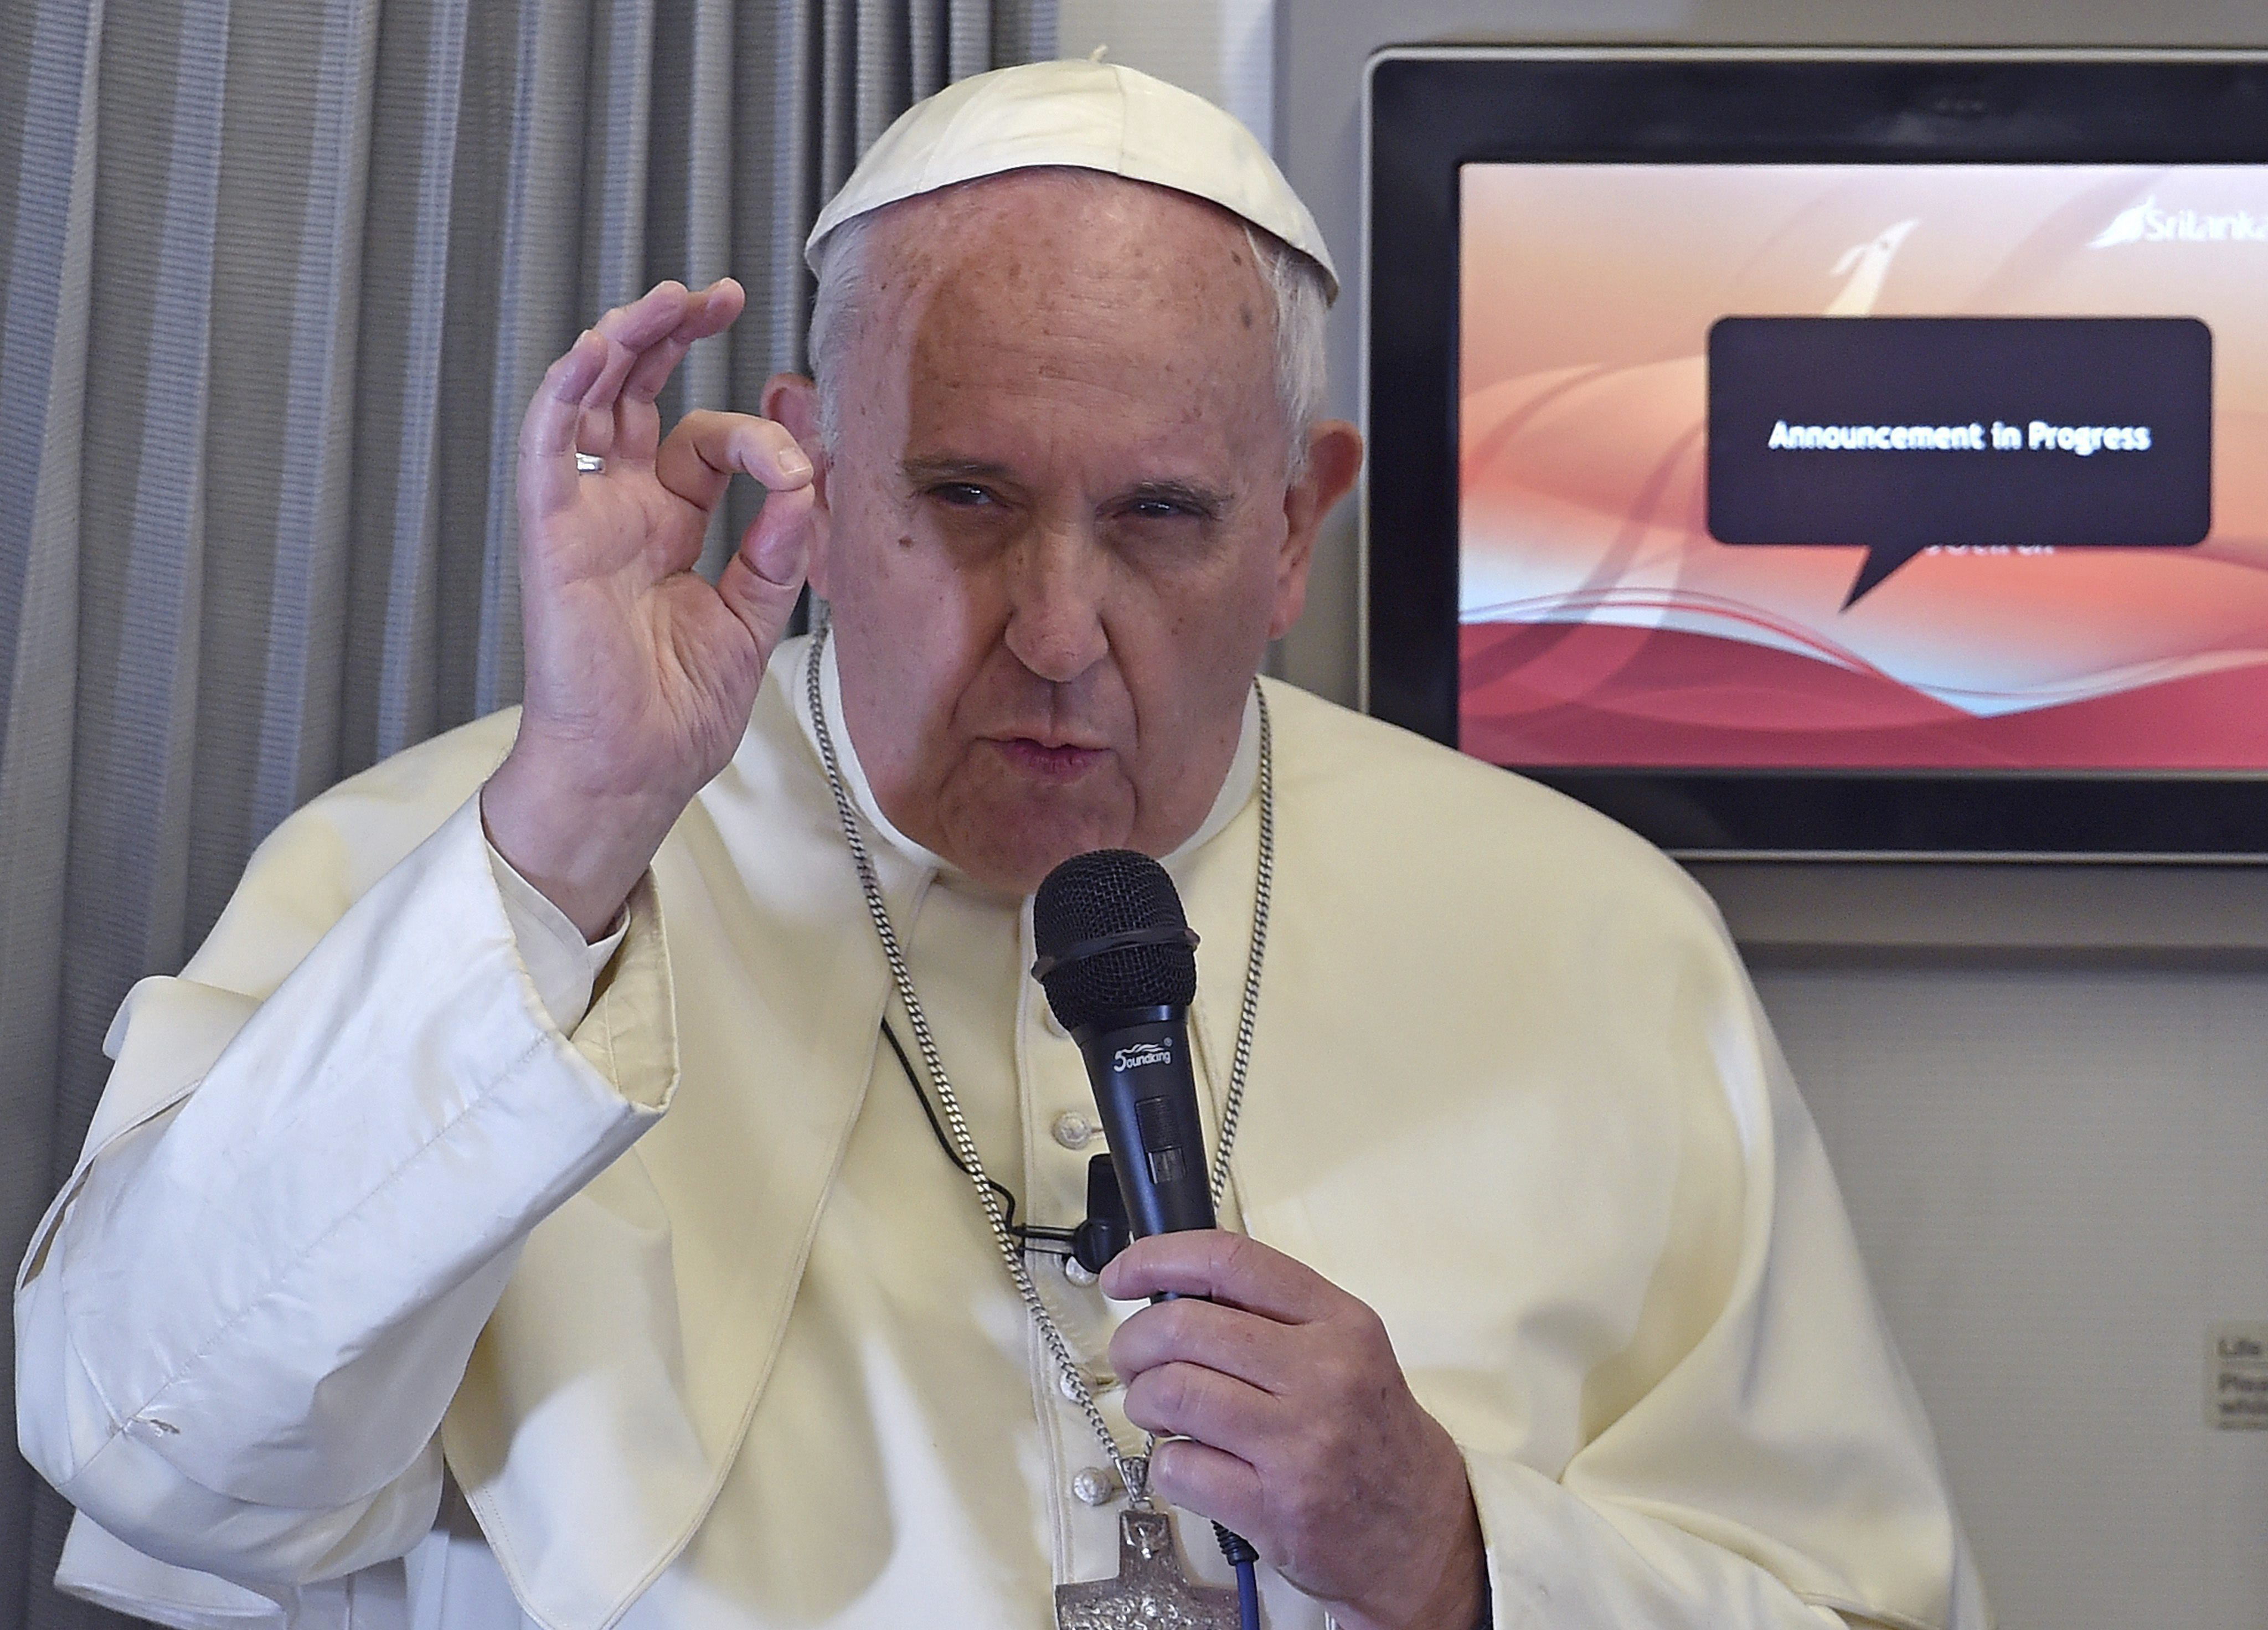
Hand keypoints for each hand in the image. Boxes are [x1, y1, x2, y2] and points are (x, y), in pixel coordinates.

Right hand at [484, 279, 816, 936]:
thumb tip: (810, 484)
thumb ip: (781, 550)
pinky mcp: (551, 535)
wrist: (634, 770)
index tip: (805, 471)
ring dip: (626, 342)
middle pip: (640, 394)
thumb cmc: (678, 709)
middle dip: (675, 336)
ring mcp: (585, 516)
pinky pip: (548, 450)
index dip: (762, 439)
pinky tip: (593, 351)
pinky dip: (564, 396)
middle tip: (718, 295)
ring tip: (670, 299)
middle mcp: (624, 508)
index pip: (712, 444)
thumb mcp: (754, 618)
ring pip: (593, 401)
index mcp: (671, 524)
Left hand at [1104, 1233, 1486, 1629]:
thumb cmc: (1373, 1436)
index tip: (1122, 1275)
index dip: (1159, 1257)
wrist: (1424, 1532)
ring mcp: (1298, 1443)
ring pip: (1172, 1394)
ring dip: (1142, 1401)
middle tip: (1130, 1359)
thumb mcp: (1348, 1351)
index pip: (1231, 1261)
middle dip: (1134, 1342)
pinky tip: (1187, 1462)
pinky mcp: (1274, 1508)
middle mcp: (1322, 1375)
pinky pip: (1179, 1467)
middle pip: (1184, 1327)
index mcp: (1339, 1323)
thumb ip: (1273, 1316)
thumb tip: (1172, 1292)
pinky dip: (1163, 1463)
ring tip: (1156, 1411)